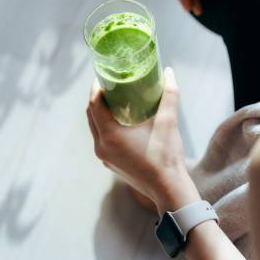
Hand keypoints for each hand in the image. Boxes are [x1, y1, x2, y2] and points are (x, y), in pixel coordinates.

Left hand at [86, 67, 199, 212]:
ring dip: (100, 113)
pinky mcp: (111, 164)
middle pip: (91, 115)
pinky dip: (106, 127)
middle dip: (97, 98)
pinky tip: (120, 122)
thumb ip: (169, 95)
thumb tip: (169, 72)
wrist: (168, 188)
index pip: (94, 104)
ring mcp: (104, 157)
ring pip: (95, 129)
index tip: (104, 76)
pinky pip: (102, 140)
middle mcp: (102, 146)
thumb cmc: (167, 155)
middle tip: (109, 85)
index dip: (96, 87)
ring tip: (114, 101)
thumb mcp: (168, 121)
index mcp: (110, 135)